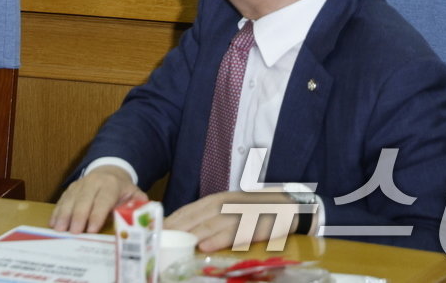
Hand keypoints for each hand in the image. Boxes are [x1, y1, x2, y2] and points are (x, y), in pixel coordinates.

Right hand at [50, 165, 144, 232]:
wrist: (110, 172)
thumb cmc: (122, 190)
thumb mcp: (134, 193)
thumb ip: (140, 204)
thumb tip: (145, 216)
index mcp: (111, 184)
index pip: (103, 200)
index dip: (97, 214)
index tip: (91, 229)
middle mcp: (93, 182)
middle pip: (83, 200)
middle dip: (78, 216)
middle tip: (73, 232)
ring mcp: (80, 184)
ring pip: (70, 199)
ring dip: (64, 215)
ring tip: (59, 230)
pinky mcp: (71, 188)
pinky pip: (62, 199)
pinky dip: (57, 211)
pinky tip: (52, 223)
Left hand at [165, 190, 299, 252]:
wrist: (288, 206)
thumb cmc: (255, 210)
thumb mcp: (229, 208)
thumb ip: (209, 217)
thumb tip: (185, 230)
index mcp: (217, 199)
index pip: (189, 209)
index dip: (173, 221)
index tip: (157, 231)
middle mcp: (225, 204)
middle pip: (196, 216)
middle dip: (177, 230)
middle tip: (161, 241)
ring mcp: (239, 213)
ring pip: (211, 224)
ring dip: (192, 235)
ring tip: (177, 244)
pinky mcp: (253, 224)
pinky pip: (233, 233)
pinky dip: (218, 239)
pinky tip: (205, 247)